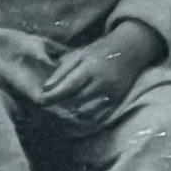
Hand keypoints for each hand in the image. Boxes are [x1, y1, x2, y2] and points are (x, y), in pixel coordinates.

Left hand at [40, 21, 164, 128]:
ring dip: (73, 114)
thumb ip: (63, 70)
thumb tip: (46, 87)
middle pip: (78, 99)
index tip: (41, 101)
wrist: (129, 51)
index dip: (55, 95)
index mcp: (90, 67)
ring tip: (62, 114)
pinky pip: (100, 115)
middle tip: (50, 108)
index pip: (69, 85)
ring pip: (88, 110)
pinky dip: (87, 119)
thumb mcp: (79, 54)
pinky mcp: (117, 100)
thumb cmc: (99, 52)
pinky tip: (78, 119)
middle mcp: (101, 81)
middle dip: (62, 105)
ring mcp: (111, 92)